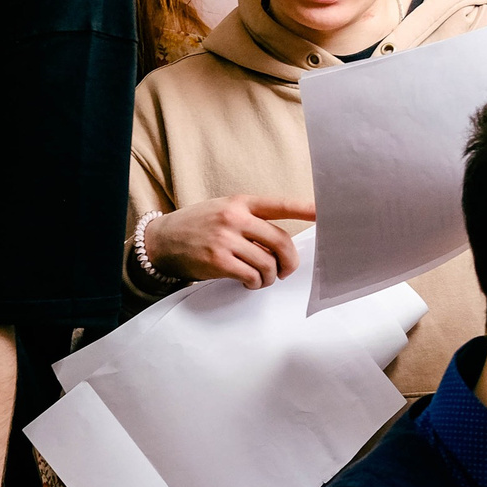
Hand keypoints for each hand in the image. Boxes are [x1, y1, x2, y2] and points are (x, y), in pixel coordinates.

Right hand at [143, 195, 315, 288]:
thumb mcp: (222, 211)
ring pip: (268, 263)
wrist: (161, 241)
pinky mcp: (218, 260)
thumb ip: (249, 221)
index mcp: (240, 202)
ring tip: (262, 278)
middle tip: (285, 270)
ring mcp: (225, 239)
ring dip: (270, 277)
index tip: (325, 213)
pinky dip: (255, 283)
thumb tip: (279, 247)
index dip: (306, 209)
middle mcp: (235, 218)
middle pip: (281, 241)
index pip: (280, 205)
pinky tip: (248, 282)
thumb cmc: (196, 227)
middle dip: (289, 261)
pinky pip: (251, 276)